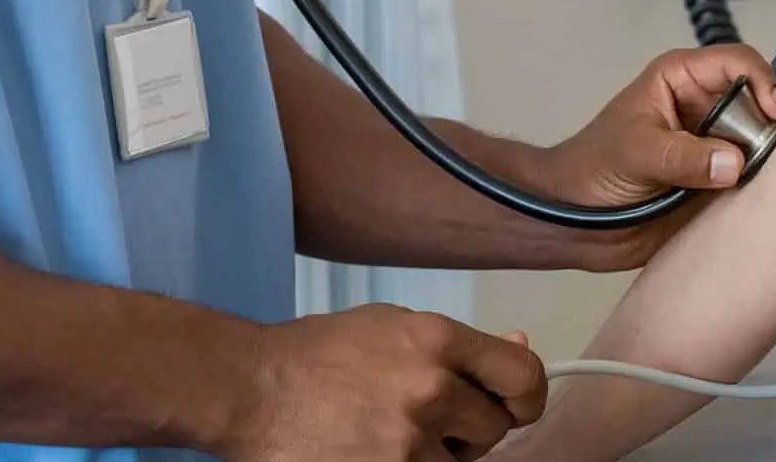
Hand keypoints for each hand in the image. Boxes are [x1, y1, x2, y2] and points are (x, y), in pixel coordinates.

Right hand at [220, 305, 546, 461]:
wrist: (250, 390)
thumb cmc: (316, 355)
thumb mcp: (390, 327)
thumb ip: (458, 345)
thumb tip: (522, 349)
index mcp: (434, 339)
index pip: (522, 378)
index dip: (526, 398)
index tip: (514, 408)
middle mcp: (429, 389)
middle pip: (493, 429)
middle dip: (468, 431)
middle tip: (425, 422)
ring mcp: (408, 443)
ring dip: (434, 459)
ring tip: (388, 439)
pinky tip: (375, 454)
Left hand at [537, 46, 775, 266]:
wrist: (577, 220)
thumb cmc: (594, 167)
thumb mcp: (637, 153)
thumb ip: (684, 157)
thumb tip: (735, 163)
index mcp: (683, 78)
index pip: (737, 63)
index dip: (762, 81)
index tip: (774, 114)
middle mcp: (706, 107)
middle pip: (760, 102)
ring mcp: (714, 145)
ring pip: (763, 141)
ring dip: (775, 158)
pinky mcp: (719, 181)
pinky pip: (756, 177)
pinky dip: (767, 185)